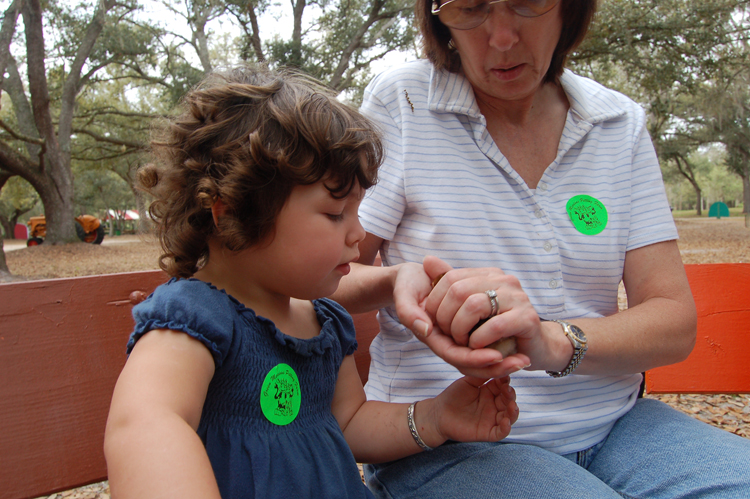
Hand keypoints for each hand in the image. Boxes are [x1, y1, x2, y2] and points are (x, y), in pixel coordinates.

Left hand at [412, 256, 532, 376]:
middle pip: (458, 290)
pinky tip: (477, 347)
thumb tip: (427, 260)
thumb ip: (450, 284)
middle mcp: (504, 280)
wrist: (535, 348)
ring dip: (460, 329)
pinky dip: (479, 340)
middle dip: (445, 317)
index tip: (436, 322)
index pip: (450, 277)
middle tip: (449, 336)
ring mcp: (517, 297)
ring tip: (463, 342)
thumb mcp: (470, 307)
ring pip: (474, 305)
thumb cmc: (499, 330)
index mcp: (488, 275)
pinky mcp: (527, 318)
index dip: (436, 302)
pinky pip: (494, 326)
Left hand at [419, 376, 518, 445]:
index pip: (504, 386)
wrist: (438, 413)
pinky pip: (500, 432)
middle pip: (509, 400)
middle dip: (511, 395)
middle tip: (508, 390)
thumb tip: (496, 363)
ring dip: (513, 411)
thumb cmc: (453, 396)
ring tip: (512, 405)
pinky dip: (506, 428)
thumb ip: (482, 376)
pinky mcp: (487, 432)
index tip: (506, 375)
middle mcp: (494, 405)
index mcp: (490, 392)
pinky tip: (505, 421)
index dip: (506, 381)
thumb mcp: (468, 382)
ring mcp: (492, 419)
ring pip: (509, 416)